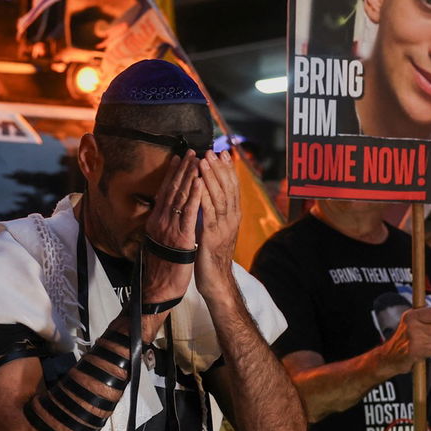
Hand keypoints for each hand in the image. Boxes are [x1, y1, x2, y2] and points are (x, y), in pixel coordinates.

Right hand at [141, 152, 200, 306]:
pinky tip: (200, 182)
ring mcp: (169, 227)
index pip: (165, 192)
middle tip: (191, 151)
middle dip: (182, 169)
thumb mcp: (159, 242)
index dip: (174, 174)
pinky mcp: (180, 236)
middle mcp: (160, 220)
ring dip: (189, 176)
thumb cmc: (161, 268)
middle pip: (172, 189)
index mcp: (156, 221)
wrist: (158, 289)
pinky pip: (188, 213)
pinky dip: (194, 196)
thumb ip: (163, 227)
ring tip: (198, 159)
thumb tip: (168, 215)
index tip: (181, 159)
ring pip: (180, 197)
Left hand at [194, 151, 241, 297]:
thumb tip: (208, 194)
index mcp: (233, 216)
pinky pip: (208, 212)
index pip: (233, 187)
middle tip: (212, 151)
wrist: (216, 280)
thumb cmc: (213, 255)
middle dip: (219, 168)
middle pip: (228, 188)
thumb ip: (215, 212)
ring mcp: (223, 227)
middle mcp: (232, 218)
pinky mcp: (212, 235)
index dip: (228, 169)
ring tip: (205, 161)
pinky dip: (204, 196)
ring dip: (211, 177)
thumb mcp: (216, 229)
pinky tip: (198, 184)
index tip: (222, 153)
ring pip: (219, 197)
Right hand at [376, 307, 430, 375]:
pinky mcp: (416, 350)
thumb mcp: (408, 323)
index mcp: (410, 316)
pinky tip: (420, 352)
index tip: (427, 327)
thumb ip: (422, 317)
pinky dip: (430, 353)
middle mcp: (412, 325)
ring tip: (421, 346)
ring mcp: (414, 338)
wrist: (388, 357)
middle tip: (422, 340)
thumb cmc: (402, 340)